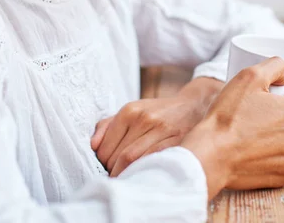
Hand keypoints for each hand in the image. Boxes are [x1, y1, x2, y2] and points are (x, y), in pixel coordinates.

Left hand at [91, 89, 217, 176]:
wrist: (191, 106)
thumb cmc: (156, 112)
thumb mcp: (131, 111)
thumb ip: (108, 125)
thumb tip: (92, 146)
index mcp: (130, 110)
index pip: (106, 145)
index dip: (102, 161)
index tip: (103, 167)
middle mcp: (144, 118)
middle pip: (119, 154)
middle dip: (113, 170)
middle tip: (113, 175)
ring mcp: (161, 130)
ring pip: (134, 160)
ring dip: (126, 174)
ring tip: (124, 178)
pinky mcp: (176, 141)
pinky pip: (153, 161)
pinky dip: (143, 171)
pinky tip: (141, 174)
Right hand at [182, 57, 283, 199]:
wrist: (212, 155)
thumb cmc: (229, 117)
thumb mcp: (249, 76)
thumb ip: (275, 67)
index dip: (279, 96)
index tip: (263, 101)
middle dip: (278, 114)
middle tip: (255, 115)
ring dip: (275, 134)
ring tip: (251, 132)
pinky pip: (281, 159)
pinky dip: (270, 153)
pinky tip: (251, 149)